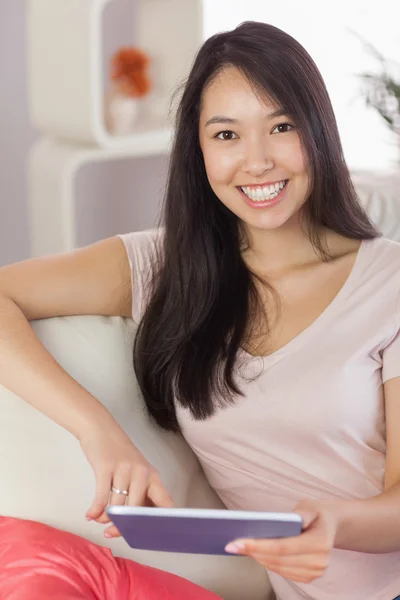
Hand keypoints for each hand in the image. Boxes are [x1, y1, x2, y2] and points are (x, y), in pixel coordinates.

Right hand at [79, 421, 174, 537]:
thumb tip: (131, 526)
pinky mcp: (106, 467)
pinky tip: (90, 515)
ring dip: (105, 517)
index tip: (157, 537)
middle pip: (136, 510)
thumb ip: (138, 495)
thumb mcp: (136, 472)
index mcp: (153, 477)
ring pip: (117, 506)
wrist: (101, 429)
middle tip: (111, 532)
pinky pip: (101, 496)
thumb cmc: (119, 455)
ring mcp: (124, 469)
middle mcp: (142, 473)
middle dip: (123, 527)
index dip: (164, 522)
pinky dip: (95, 510)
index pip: (165, 503)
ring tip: (98, 518)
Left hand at [225, 500, 337, 583]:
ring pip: (278, 567)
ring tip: (239, 547)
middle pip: (278, 559)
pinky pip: (283, 572)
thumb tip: (282, 520)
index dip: (258, 545)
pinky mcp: (308, 577)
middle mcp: (319, 561)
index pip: (283, 547)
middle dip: (253, 551)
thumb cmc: (316, 513)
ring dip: (258, 558)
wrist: (330, 526)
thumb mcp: (310, 506)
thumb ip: (300, 513)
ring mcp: (315, 572)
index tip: (237, 542)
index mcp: (320, 542)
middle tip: (232, 544)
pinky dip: (267, 562)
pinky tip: (255, 553)